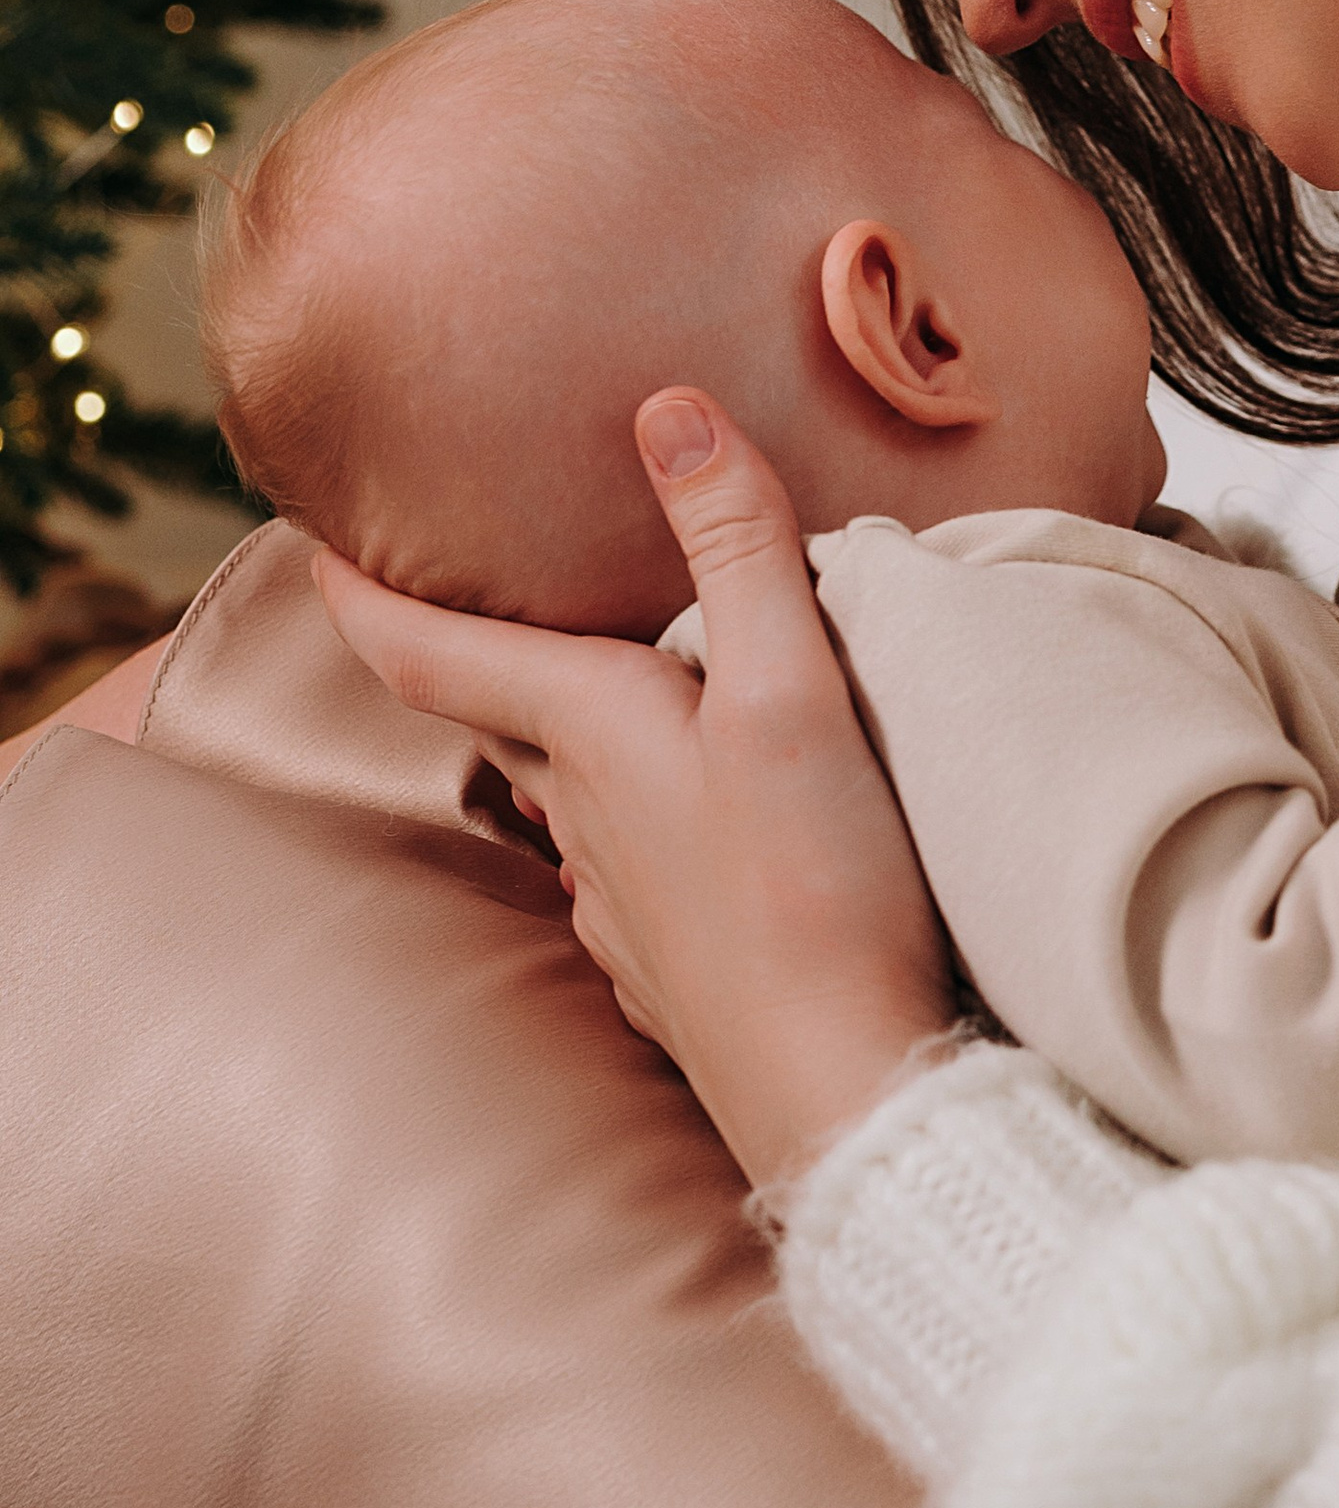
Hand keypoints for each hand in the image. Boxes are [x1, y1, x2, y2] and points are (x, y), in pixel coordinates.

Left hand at [314, 391, 953, 1191]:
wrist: (854, 1097)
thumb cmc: (822, 892)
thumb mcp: (792, 694)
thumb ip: (737, 549)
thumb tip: (664, 410)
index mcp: (593, 735)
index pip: (434, 653)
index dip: (366, 591)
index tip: (315, 541)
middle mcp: (582, 820)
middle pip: (498, 719)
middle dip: (469, 652)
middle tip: (463, 591)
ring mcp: (619, 908)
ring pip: (561, 802)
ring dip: (557, 743)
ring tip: (588, 694)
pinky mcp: (673, 973)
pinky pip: (624, 880)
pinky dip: (628, 833)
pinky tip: (678, 839)